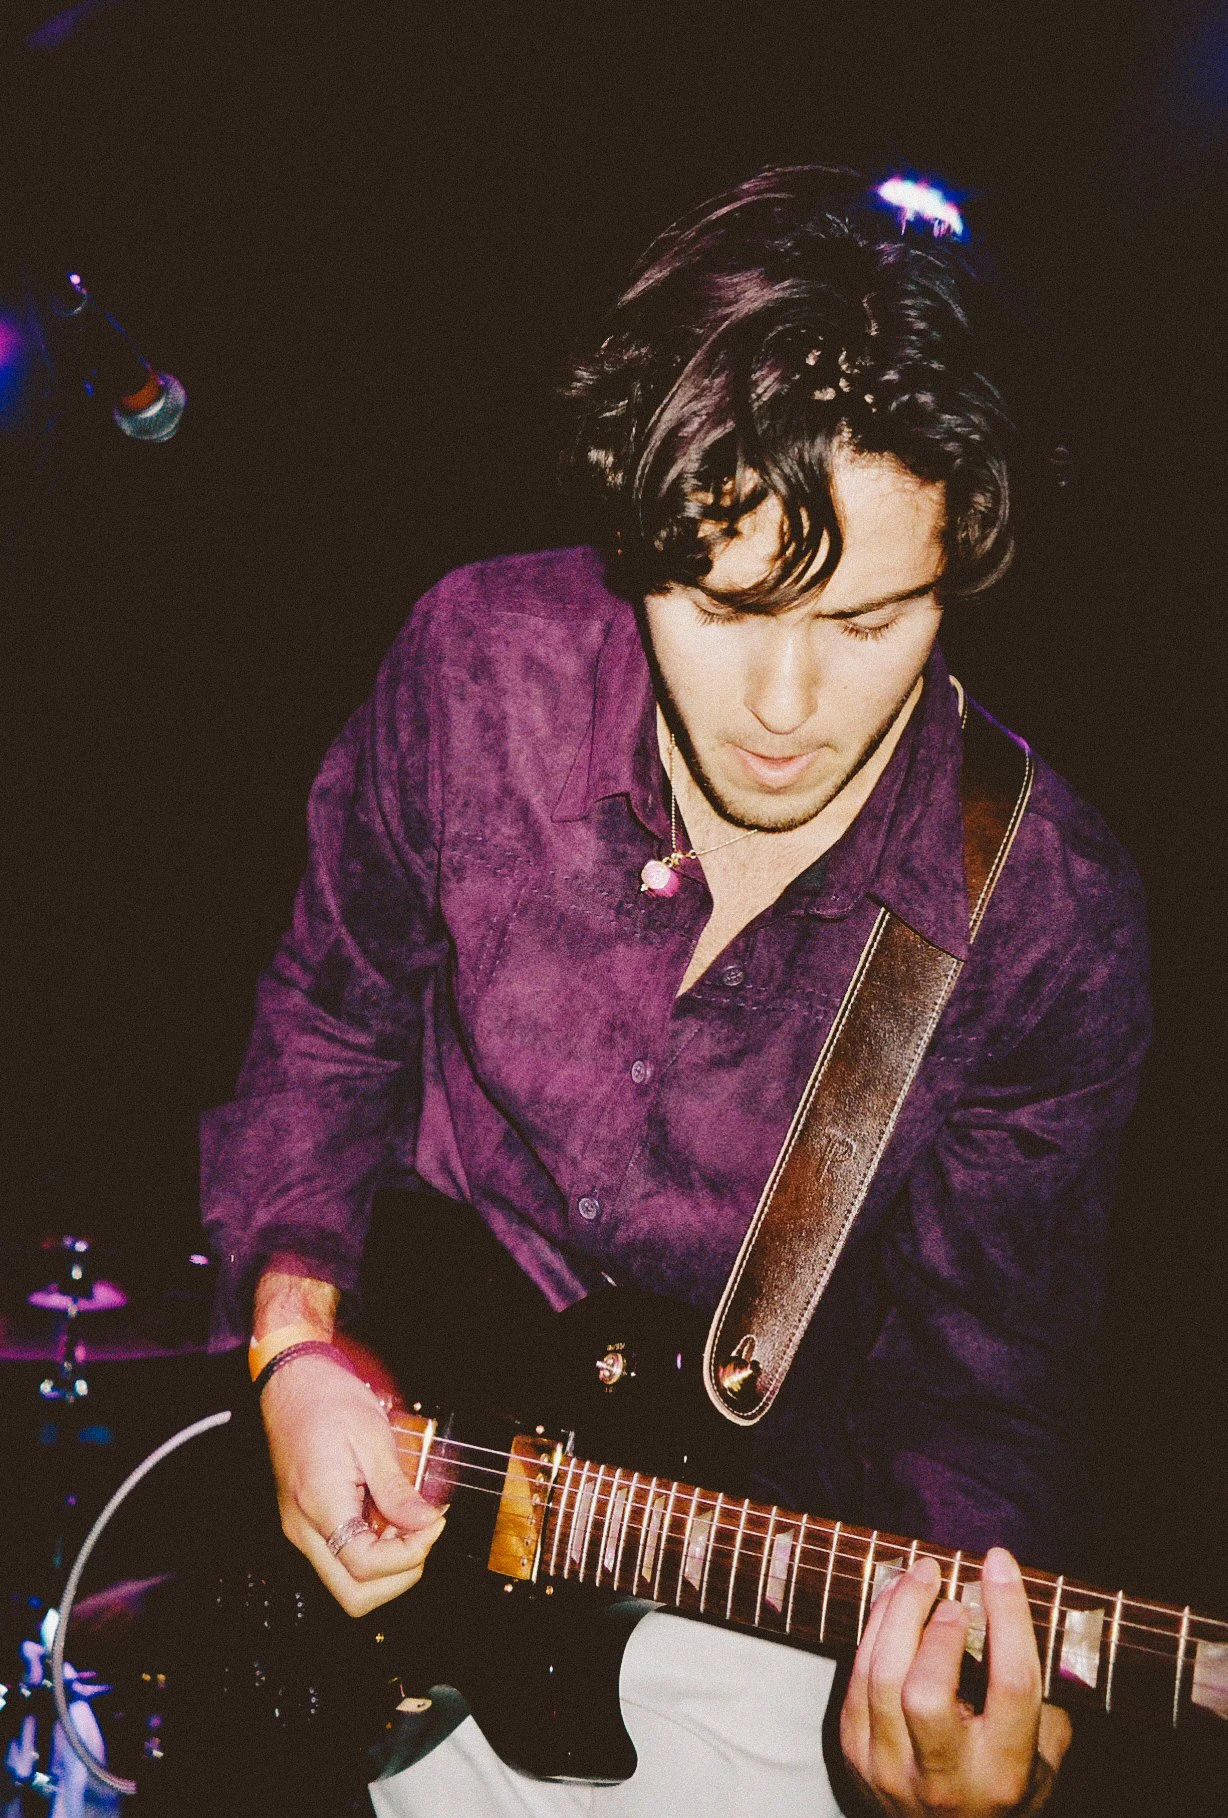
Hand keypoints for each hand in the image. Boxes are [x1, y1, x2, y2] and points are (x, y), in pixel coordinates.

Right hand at [261, 1353, 446, 1616]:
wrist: (291, 1383)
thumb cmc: (326, 1400)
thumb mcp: (372, 1436)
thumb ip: (397, 1489)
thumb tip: (426, 1523)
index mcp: (319, 1504)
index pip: (365, 1566)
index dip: (409, 1554)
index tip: (433, 1524)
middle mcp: (304, 1528)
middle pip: (354, 1595)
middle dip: (399, 1575)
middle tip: (423, 1534)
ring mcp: (302, 1529)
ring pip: (348, 1584)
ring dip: (388, 1566)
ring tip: (408, 1522)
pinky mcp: (308, 1524)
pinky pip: (342, 1558)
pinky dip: (374, 1551)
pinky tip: (390, 1518)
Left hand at [839, 1548, 1071, 1815]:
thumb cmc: (1003, 1785)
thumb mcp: (1043, 1756)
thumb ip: (1044, 1694)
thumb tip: (1027, 1610)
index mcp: (1003, 1774)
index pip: (1011, 1685)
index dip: (1007, 1614)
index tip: (999, 1562)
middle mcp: (944, 1779)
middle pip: (928, 1689)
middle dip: (935, 1624)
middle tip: (948, 1586)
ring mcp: (890, 1770)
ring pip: (880, 1675)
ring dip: (898, 1612)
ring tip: (918, 1577)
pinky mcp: (854, 1753)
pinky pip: (856, 1675)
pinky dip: (874, 1629)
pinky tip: (892, 1603)